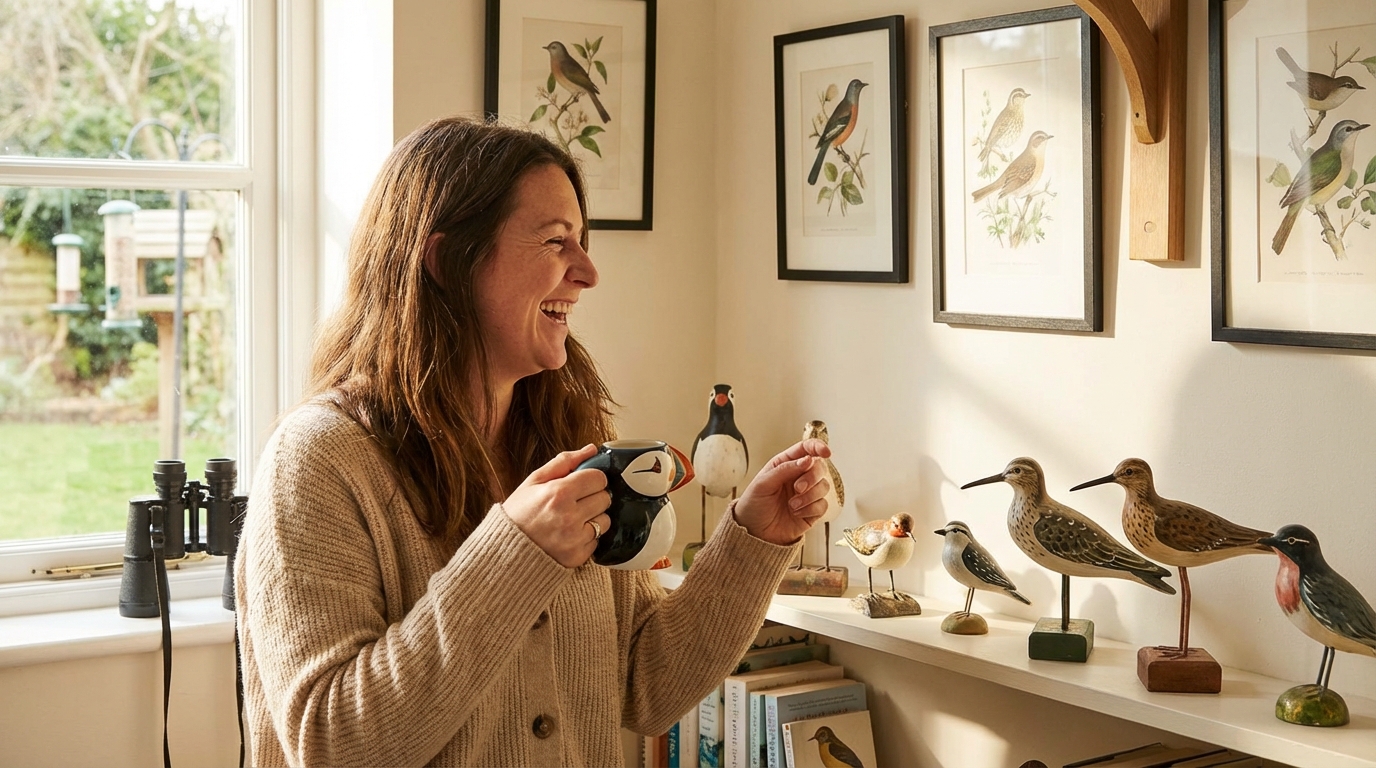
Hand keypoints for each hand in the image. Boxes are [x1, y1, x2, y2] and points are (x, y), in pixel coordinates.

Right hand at [503, 444, 611, 567]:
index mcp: (559, 493)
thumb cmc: (518, 513)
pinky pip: (597, 541)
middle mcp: (569, 517)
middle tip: (575, 502)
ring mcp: (575, 539)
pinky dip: (586, 537)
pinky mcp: (578, 557)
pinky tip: (568, 535)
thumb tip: (590, 450)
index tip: (582, 483)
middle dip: (593, 497)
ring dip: (593, 518)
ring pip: (605, 520)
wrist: (503, 551)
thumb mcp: (534, 481)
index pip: (599, 478)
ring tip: (571, 519)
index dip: (591, 478)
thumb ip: (564, 462)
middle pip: (605, 498)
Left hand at [733, 439, 832, 545]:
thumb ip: (785, 469)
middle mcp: (798, 477)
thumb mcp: (763, 484)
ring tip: (792, 505)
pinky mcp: (812, 511)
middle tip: (798, 488)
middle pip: (819, 467)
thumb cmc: (753, 505)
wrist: (754, 533)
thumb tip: (808, 459)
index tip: (826, 452)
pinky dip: (811, 509)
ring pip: (824, 486)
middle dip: (812, 477)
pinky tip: (797, 513)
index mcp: (785, 465)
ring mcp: (807, 494)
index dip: (818, 447)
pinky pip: (823, 505)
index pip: (805, 449)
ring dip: (810, 496)